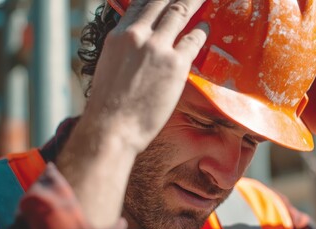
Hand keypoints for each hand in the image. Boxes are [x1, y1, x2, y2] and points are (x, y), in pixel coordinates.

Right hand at [57, 0, 207, 228]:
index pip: (141, 4)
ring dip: (194, 2)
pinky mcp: (175, 65)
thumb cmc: (109, 105)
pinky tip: (206, 26)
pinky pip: (194, 40)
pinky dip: (202, 30)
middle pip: (163, 2)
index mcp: (119, 36)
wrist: (112, 128)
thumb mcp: (109, 65)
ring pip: (180, 12)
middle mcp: (138, 35)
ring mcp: (157, 48)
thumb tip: (136, 44)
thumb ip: (125, 49)